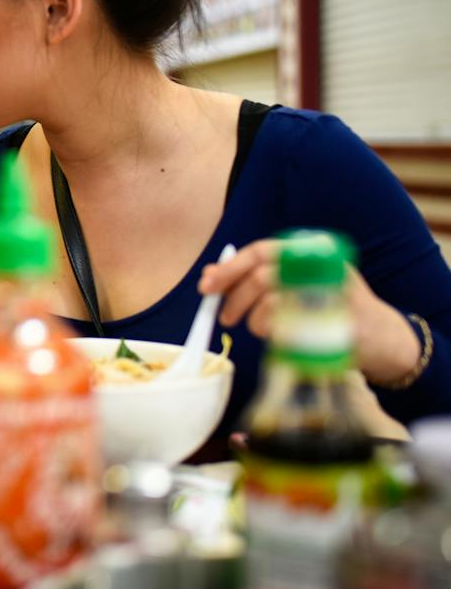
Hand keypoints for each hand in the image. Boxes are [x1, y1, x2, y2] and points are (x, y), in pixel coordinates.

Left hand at [200, 240, 421, 385]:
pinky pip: (291, 328)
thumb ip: (254, 277)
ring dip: (255, 321)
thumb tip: (210, 274)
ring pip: (272, 303)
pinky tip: (281, 337)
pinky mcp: (341, 323)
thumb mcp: (293, 285)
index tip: (206, 287)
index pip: (259, 252)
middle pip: (261, 277)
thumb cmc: (330, 308)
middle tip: (225, 318)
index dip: (228, 269)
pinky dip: (277, 335)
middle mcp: (324, 265)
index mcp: (310, 250)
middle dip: (234, 299)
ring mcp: (335, 293)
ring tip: (260, 329)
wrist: (383, 337)